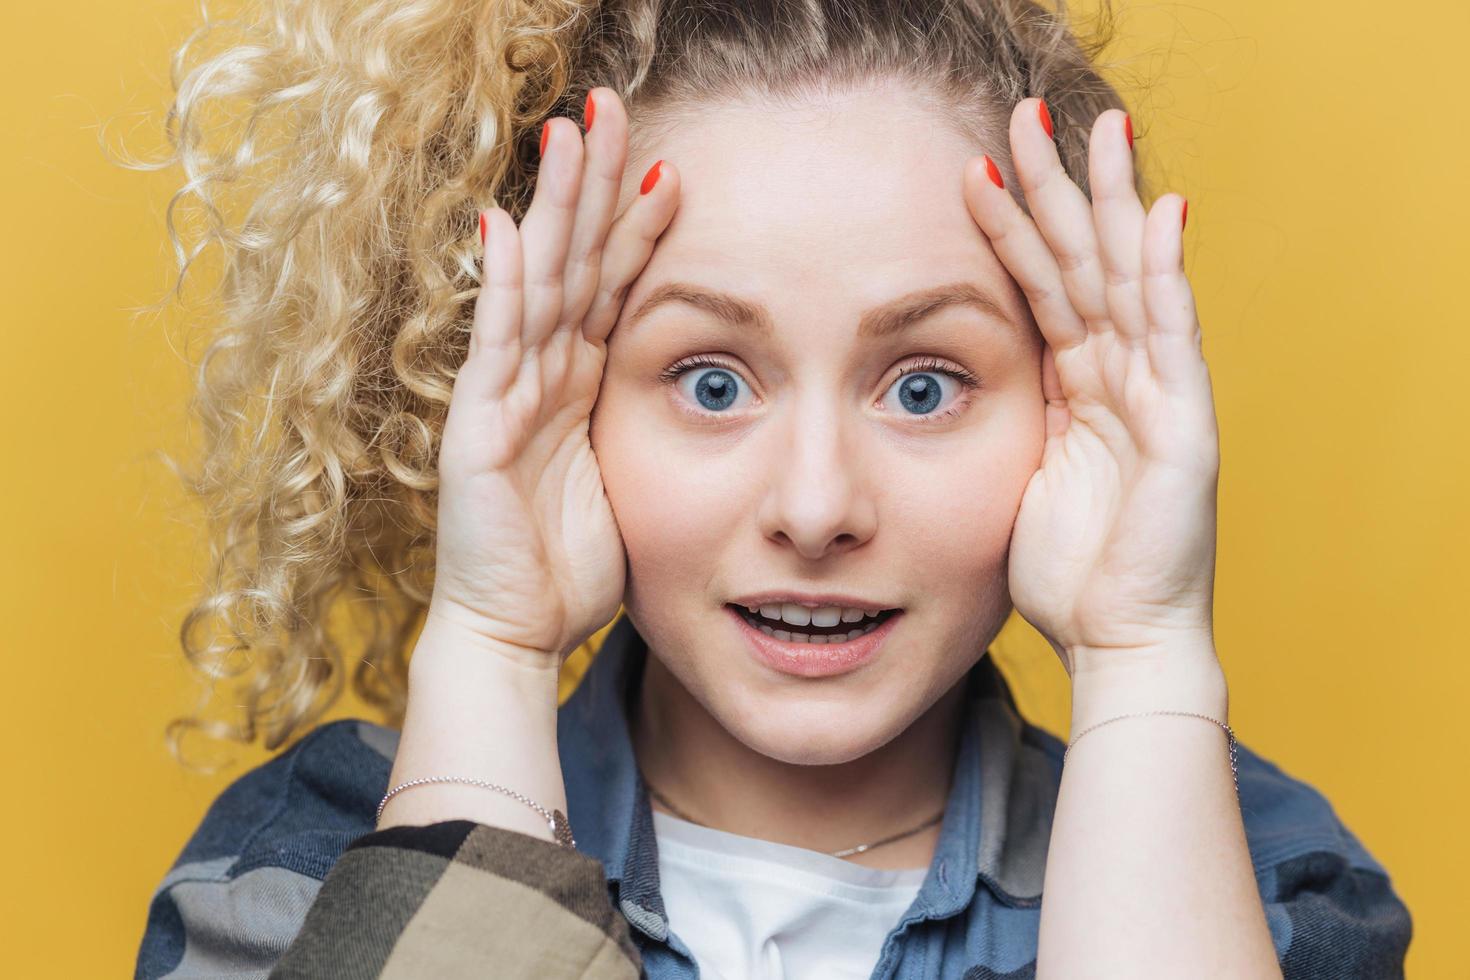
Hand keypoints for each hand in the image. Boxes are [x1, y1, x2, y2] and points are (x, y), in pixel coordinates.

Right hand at [429, 88, 679, 665]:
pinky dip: (504, 286)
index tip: (668, 165)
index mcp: (579, 387)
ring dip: (555, 208)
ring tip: (569, 132)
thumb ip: (642, 429)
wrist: (514, 636)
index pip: (610, 286)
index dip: (634, 225)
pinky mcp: (477, 429)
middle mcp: (541, 377)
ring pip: (538, 283)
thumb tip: (692, 397)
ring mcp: (504, 396)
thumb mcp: (630, 484)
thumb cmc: (571, 571)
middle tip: (608, 103)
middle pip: (572, 260)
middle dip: (591, 182)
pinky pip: (495, 346)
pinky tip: (508, 223)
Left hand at [962, 100, 1218, 674]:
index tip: (968, 170)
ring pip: (1130, 281)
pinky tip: (1161, 215)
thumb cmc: (1065, 573)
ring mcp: (1159, 397)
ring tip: (1098, 131)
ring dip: (1111, 205)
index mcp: (1079, 388)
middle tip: (1027, 115)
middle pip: (1087, 264)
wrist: (1117, 643)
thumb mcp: (1015, 479)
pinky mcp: (1187, 428)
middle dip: (1059, 189)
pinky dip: (1168, 276)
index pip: (1043, 289)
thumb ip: (1006, 422)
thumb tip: (944, 390)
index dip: (1011, 228)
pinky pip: (1174, 339)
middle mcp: (1122, 379)